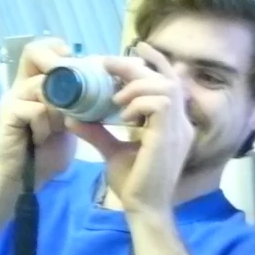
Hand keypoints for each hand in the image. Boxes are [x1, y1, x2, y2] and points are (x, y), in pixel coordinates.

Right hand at [0, 37, 82, 196]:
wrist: (25, 179)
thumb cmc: (48, 151)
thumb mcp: (70, 121)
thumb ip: (78, 102)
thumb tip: (103, 82)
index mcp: (33, 84)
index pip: (40, 49)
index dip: (57, 48)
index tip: (74, 62)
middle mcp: (19, 86)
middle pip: (33, 52)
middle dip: (59, 67)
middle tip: (71, 91)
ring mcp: (11, 98)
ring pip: (43, 86)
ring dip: (58, 108)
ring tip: (56, 129)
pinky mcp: (7, 115)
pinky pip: (36, 110)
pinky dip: (45, 126)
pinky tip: (41, 139)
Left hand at [72, 43, 193, 219]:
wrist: (143, 209)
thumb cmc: (133, 184)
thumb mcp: (112, 150)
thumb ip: (98, 131)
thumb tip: (74, 116)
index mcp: (173, 123)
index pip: (171, 81)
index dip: (156, 60)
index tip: (136, 46)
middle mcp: (181, 122)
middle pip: (166, 77)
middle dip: (136, 67)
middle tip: (108, 64)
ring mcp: (179, 129)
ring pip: (164, 86)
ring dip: (136, 86)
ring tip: (116, 98)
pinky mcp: (170, 136)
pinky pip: (160, 103)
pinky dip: (139, 102)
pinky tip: (124, 115)